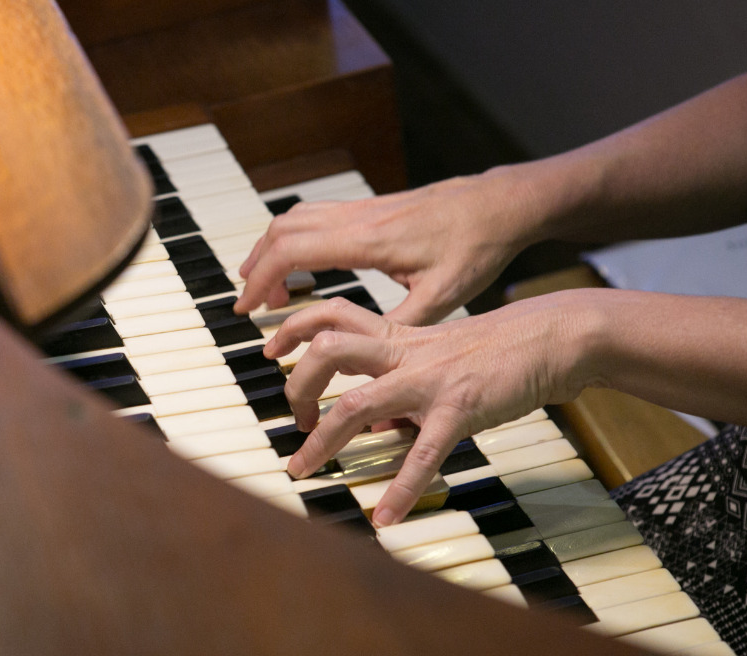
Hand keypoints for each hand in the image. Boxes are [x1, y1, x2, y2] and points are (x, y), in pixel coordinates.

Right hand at [233, 175, 532, 325]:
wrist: (499, 205)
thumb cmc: (476, 248)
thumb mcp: (442, 297)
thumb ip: (399, 327)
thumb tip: (363, 358)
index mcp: (368, 241)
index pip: (291, 251)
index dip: (260, 280)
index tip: (247, 309)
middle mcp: (358, 218)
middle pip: (281, 232)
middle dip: (257, 268)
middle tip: (251, 305)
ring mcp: (362, 208)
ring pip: (294, 218)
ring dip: (271, 250)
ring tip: (268, 287)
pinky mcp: (371, 207)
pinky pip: (315, 216)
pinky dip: (293, 238)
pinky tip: (303, 263)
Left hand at [264, 293, 593, 525]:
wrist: (554, 336)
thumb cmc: (499, 348)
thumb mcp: (438, 357)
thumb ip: (399, 383)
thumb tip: (370, 424)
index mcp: (398, 336)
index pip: (332, 317)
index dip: (294, 329)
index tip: (270, 351)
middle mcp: (405, 353)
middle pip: (328, 351)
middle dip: (296, 386)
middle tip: (292, 420)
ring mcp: (429, 380)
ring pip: (357, 403)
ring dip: (322, 441)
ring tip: (302, 471)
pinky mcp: (460, 409)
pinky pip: (423, 454)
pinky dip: (401, 488)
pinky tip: (386, 517)